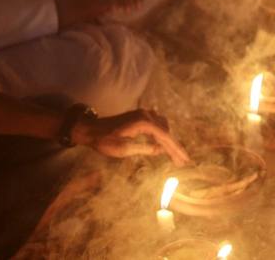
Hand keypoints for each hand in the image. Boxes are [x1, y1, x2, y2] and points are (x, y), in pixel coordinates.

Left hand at [72, 108, 190, 166]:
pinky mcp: (140, 115)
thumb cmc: (105, 141)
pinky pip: (157, 123)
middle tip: (182, 161)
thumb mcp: (124, 149)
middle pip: (166, 132)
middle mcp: (146, 115)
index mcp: (144, 123)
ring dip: (169, 140)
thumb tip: (161, 150)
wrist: (90, 129)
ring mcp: (143, 113)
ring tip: (174, 154)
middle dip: (174, 147)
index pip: (165, 137)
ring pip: (163, 126)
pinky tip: (164, 142)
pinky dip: (162, 133)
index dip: (175, 149)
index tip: (184, 160)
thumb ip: (144, 149)